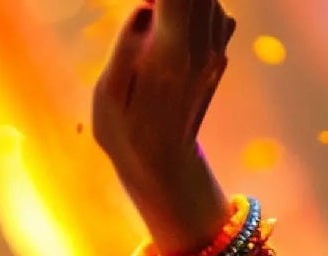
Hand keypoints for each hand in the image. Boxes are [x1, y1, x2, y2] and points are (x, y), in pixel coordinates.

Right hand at [94, 1, 236, 254]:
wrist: (166, 166)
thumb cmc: (125, 133)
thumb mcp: (108, 92)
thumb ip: (127, 44)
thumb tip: (145, 7)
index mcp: (171, 54)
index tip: (144, 4)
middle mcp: (201, 50)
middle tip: (149, 12)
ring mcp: (215, 55)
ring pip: (210, 0)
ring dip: (185, 1)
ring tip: (157, 20)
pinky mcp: (219, 58)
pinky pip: (218, 13)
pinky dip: (197, 7)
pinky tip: (173, 24)